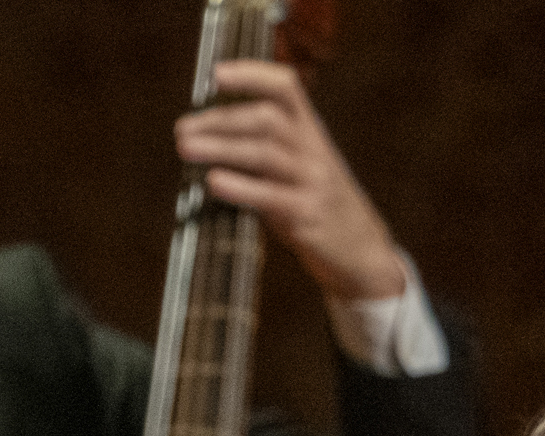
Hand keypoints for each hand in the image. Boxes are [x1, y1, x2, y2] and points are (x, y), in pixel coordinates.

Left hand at [175, 60, 404, 301]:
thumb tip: (206, 138)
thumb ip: (264, 149)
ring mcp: (313, 182)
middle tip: (183, 128)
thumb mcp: (299, 167)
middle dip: (221, 120)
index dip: (252, 75)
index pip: (286, 88)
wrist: (361, 251)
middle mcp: (314, 150)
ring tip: (186, 148)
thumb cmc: (316, 206)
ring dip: (221, 147)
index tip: (216, 75)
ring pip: (265, 153)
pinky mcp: (307, 215)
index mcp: (310, 132)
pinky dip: (239, 186)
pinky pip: (270, 196)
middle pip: (267, 119)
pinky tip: (214, 182)